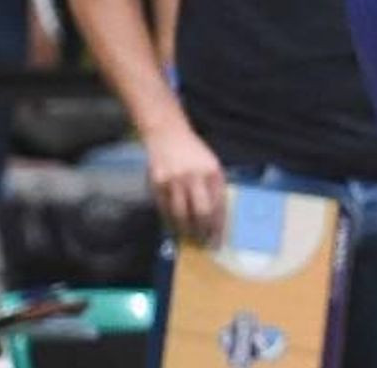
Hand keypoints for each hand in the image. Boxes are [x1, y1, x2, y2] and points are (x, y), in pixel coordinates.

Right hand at [142, 123, 228, 243]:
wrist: (167, 134)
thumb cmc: (193, 152)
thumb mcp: (211, 164)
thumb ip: (214, 187)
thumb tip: (217, 218)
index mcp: (213, 171)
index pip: (218, 205)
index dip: (218, 225)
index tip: (217, 240)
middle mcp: (195, 176)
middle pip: (201, 212)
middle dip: (203, 231)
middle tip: (203, 242)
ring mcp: (174, 180)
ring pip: (181, 215)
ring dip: (185, 230)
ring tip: (189, 238)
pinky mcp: (157, 184)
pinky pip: (164, 209)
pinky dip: (169, 222)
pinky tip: (174, 227)